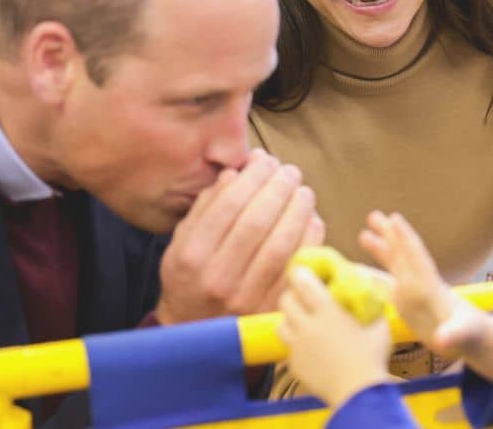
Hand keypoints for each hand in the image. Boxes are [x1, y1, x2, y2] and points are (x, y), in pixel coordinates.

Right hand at [155, 149, 325, 323]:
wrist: (195, 332)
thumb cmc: (191, 278)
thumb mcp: (181, 242)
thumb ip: (205, 207)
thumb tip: (235, 174)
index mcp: (192, 256)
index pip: (228, 205)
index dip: (252, 177)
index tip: (265, 160)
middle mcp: (218, 278)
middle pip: (258, 221)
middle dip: (279, 188)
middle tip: (290, 171)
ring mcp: (247, 297)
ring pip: (282, 243)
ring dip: (299, 209)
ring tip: (303, 191)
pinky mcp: (272, 308)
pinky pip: (299, 265)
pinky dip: (310, 237)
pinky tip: (311, 219)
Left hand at [278, 267, 391, 407]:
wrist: (357, 391)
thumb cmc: (372, 354)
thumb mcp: (378, 321)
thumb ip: (369, 300)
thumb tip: (365, 280)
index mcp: (327, 311)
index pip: (303, 282)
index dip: (300, 273)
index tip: (302, 270)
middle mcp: (307, 326)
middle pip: (286, 301)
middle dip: (293, 295)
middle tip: (304, 297)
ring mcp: (298, 347)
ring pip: (281, 324)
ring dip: (290, 319)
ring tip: (303, 322)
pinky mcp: (295, 365)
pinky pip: (289, 349)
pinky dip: (296, 344)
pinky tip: (311, 348)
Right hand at [359, 212, 492, 364]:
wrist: (475, 340)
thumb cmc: (472, 336)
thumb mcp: (465, 336)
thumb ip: (454, 335)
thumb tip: (441, 340)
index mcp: (432, 289)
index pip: (417, 259)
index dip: (406, 240)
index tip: (395, 219)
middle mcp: (421, 285)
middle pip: (403, 255)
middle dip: (390, 235)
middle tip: (373, 214)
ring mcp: (414, 293)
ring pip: (394, 265)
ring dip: (381, 249)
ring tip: (363, 234)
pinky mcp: (408, 304)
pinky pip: (388, 283)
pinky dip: (375, 274)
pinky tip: (361, 269)